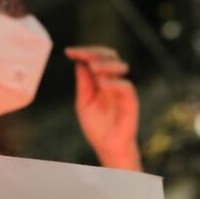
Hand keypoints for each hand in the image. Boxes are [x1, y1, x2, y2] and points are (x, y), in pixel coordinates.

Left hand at [66, 46, 140, 170]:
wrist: (107, 146)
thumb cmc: (97, 126)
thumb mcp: (84, 102)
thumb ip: (84, 83)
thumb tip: (80, 63)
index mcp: (102, 79)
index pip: (96, 58)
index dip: (83, 52)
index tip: (68, 52)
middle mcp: (114, 81)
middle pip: (110, 56)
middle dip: (94, 53)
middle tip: (81, 55)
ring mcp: (123, 90)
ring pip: (120, 66)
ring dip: (106, 64)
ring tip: (93, 67)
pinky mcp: (131, 101)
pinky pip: (126, 87)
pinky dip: (115, 82)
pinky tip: (103, 83)